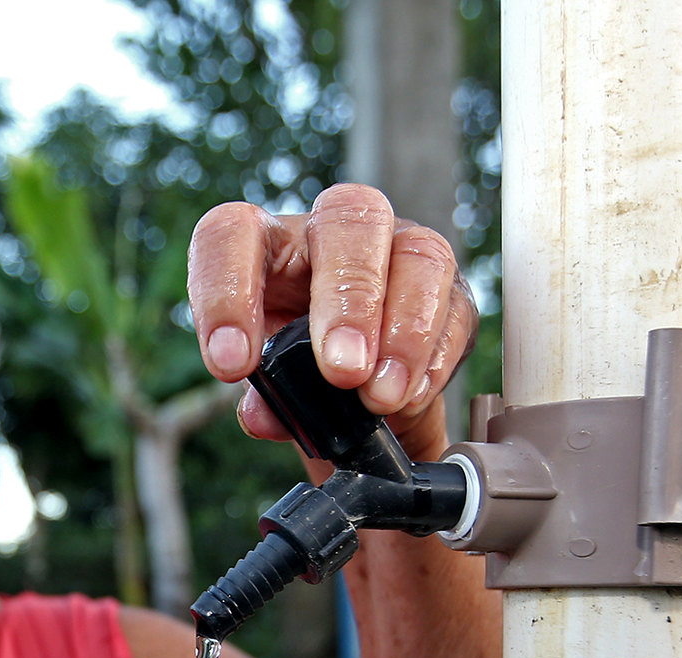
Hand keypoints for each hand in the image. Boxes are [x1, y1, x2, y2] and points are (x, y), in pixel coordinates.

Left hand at [187, 183, 478, 463]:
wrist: (356, 395)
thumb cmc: (299, 373)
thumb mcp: (270, 387)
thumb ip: (265, 399)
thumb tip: (264, 416)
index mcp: (267, 245)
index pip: (232, 234)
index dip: (226, 291)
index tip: (233, 366)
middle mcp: (332, 231)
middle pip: (346, 218)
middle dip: (348, 298)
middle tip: (341, 371)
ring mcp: (399, 250)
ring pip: (417, 254)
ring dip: (403, 330)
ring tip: (380, 397)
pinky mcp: (449, 291)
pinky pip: (454, 309)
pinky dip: (434, 359)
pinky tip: (409, 397)